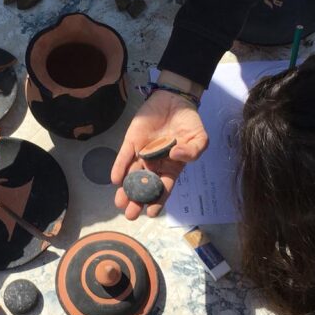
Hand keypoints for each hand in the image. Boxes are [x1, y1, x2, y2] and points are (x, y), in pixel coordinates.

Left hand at [112, 86, 207, 219]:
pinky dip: (119, 167)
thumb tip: (175, 155)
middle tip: (130, 214)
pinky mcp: (132, 141)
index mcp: (171, 167)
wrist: (175, 99)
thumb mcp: (199, 138)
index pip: (164, 188)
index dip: (158, 201)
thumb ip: (192, 151)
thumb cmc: (189, 123)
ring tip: (120, 203)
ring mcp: (142, 153)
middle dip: (137, 201)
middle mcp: (155, 163)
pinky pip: (124, 156)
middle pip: (145, 186)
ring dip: (125, 190)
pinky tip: (115, 180)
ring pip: (132, 174)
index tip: (151, 213)